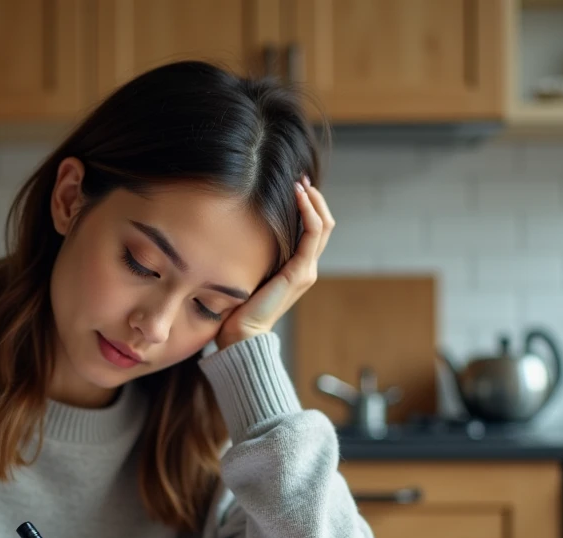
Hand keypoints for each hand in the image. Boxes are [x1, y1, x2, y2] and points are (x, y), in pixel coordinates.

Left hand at [215, 175, 334, 348]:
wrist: (241, 335)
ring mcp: (306, 270)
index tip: (295, 185)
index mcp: (297, 269)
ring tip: (300, 182)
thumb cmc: (238, 307)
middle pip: (324, 224)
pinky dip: (309, 212)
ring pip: (323, 225)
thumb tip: (238, 228)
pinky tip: (298, 196)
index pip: (314, 230)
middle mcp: (307, 268)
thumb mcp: (249, 272)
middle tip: (300, 178)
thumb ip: (254, 255)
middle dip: (314, 198)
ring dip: (313, 201)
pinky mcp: (300, 272)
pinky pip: (312, 234)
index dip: (309, 206)